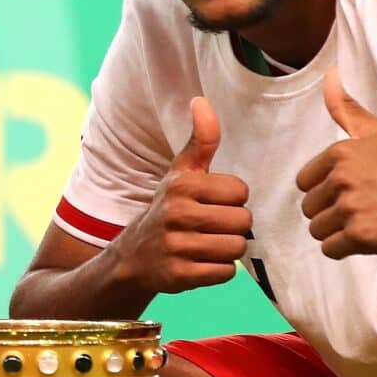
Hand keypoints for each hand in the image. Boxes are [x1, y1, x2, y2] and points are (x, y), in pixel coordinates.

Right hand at [110, 96, 252, 294]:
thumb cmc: (169, 208)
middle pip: (243, 222)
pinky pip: (225, 273)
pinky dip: (219, 271)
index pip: (241, 192)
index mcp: (182, 185)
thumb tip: (201, 100)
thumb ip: (200, 140)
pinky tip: (201, 263)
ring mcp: (176, 246)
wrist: (133, 257)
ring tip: (207, 245)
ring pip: (236, 248)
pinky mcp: (179, 276)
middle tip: (211, 228)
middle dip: (233, 227)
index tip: (213, 203)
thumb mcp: (181, 173)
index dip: (232, 200)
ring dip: (227, 250)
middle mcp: (176, 214)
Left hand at [295, 69, 376, 258]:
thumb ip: (346, 109)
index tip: (354, 189)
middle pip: (309, 208)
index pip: (304, 182)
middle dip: (330, 212)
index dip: (325, 190)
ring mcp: (350, 207)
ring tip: (366, 221)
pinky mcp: (359, 236)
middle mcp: (341, 178)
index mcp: (340, 153)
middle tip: (363, 207)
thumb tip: (330, 73)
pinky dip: (345, 248)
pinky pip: (329, 249)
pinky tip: (367, 237)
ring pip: (317, 229)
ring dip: (337, 231)